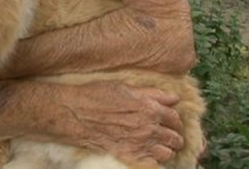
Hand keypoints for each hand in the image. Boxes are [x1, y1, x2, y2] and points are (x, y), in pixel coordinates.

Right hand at [56, 81, 184, 164]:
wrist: (74, 113)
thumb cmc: (96, 95)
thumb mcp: (125, 87)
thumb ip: (152, 94)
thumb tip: (173, 98)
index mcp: (149, 108)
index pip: (174, 117)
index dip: (174, 118)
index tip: (171, 120)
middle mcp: (148, 128)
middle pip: (174, 137)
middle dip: (174, 135)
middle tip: (168, 134)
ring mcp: (139, 144)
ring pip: (168, 153)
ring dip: (167, 149)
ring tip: (161, 146)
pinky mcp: (129, 156)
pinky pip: (153, 164)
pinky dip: (155, 160)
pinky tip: (149, 154)